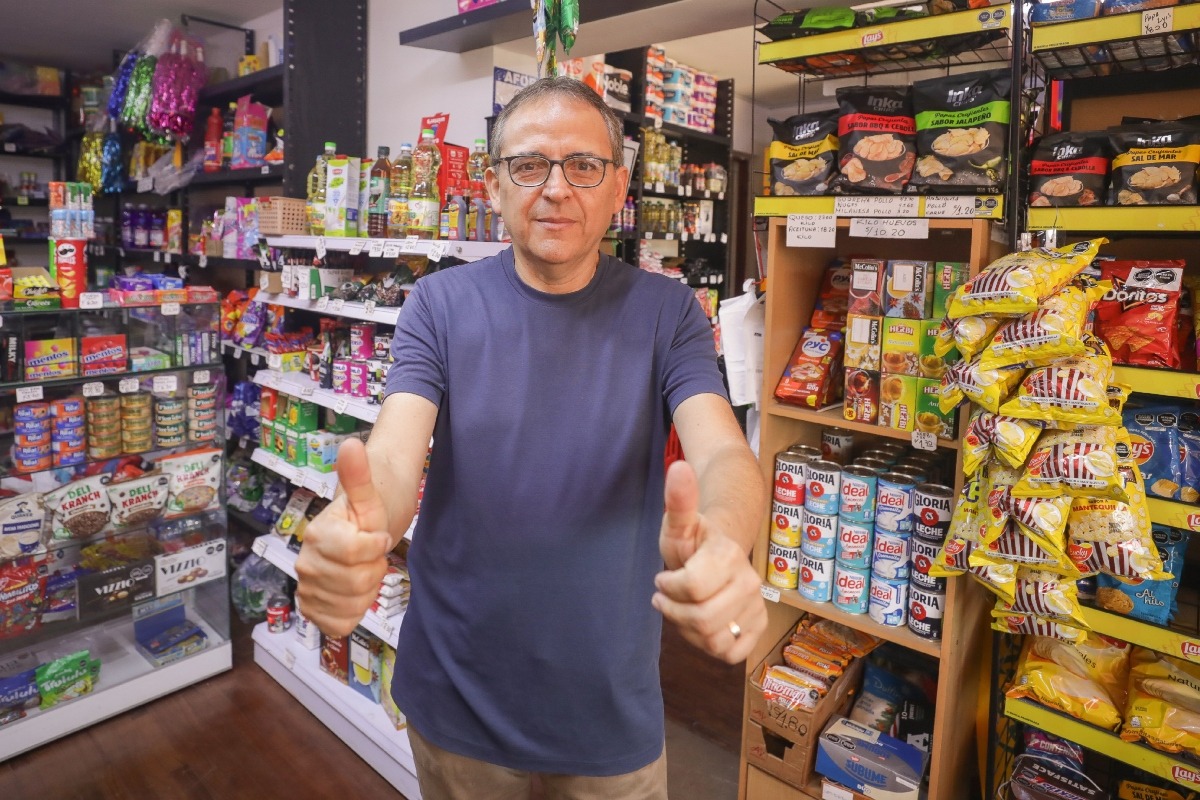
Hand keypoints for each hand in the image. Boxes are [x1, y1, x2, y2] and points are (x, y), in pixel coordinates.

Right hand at [295, 438, 393, 637]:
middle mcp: (305, 562)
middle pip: (356, 582)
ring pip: (351, 605)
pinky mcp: (312, 609)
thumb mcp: (371, 493)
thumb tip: (351, 445)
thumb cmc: (372, 509)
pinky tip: (355, 593)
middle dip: (375, 568)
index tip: (380, 536)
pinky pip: (339, 624)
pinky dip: (353, 612)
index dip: (377, 546)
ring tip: (364, 570)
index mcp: (319, 534)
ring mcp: (306, 587)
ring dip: (367, 590)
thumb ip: (359, 476)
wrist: (365, 528)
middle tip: (372, 555)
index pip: (356, 553)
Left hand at [654, 460, 765, 663]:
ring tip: (685, 609)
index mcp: (729, 555)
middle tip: (668, 598)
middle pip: (701, 620)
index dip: (668, 588)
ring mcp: (757, 608)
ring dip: (688, 629)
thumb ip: (678, 500)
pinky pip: (728, 654)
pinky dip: (708, 644)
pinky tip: (703, 625)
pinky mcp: (758, 630)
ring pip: (712, 640)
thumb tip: (679, 468)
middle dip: (674, 612)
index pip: (692, 589)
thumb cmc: (693, 542)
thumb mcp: (678, 523)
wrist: (718, 555)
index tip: (663, 579)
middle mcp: (750, 583)